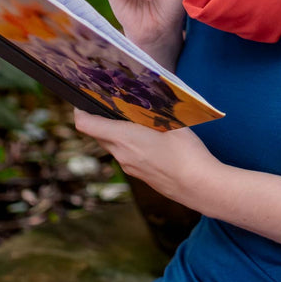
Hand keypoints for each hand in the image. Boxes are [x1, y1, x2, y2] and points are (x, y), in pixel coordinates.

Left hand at [74, 109, 219, 208]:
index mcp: (124, 138)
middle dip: (102, 118)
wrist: (200, 187)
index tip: (83, 100)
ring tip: (136, 119)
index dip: (80, 110)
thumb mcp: (172, 121)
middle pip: (99, 134)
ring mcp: (130, 168)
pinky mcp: (140, 176)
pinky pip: (126, 156)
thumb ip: (155, 108)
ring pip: (113, 145)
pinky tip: (149, 138)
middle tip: (115, 103)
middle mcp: (121, 155)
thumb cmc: (186, 152)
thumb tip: (149, 95)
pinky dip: (129, 144)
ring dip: (117, 132)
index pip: (86, 124)